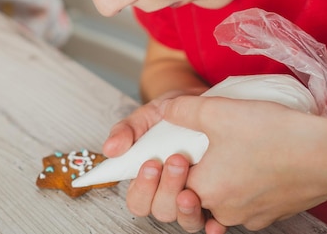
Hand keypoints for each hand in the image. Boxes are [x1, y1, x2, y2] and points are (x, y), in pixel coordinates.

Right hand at [104, 88, 220, 232]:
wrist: (204, 105)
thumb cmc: (173, 115)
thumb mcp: (147, 115)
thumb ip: (127, 130)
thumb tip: (109, 149)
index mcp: (147, 179)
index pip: (137, 200)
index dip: (142, 189)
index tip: (150, 165)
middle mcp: (169, 193)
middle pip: (161, 210)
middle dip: (166, 188)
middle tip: (175, 160)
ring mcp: (193, 198)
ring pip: (186, 220)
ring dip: (186, 204)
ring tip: (192, 175)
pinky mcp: (216, 200)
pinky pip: (215, 219)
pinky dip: (213, 220)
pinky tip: (213, 209)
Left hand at [160, 95, 326, 230]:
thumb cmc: (273, 134)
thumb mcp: (218, 111)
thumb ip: (183, 110)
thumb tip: (166, 110)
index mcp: (204, 191)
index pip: (173, 183)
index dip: (171, 163)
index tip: (178, 147)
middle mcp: (224, 211)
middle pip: (196, 194)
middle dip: (194, 174)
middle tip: (200, 151)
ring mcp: (251, 216)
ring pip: (223, 201)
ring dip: (220, 182)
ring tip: (226, 156)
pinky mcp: (273, 214)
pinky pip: (249, 203)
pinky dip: (245, 187)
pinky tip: (251, 165)